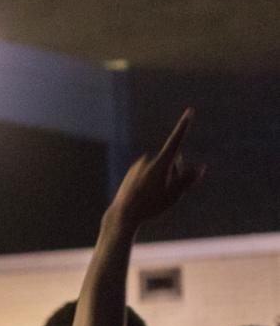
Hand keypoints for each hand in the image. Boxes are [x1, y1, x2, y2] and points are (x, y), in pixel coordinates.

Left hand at [108, 109, 204, 230]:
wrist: (124, 214)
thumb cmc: (151, 206)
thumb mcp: (174, 195)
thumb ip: (187, 180)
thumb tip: (201, 168)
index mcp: (160, 164)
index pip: (176, 141)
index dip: (184, 126)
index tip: (190, 111)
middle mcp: (148, 160)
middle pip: (173, 161)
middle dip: (175, 172)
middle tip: (165, 191)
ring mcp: (139, 164)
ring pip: (160, 168)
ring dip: (163, 177)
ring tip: (152, 195)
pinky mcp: (133, 170)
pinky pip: (149, 172)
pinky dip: (152, 180)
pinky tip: (145, 193)